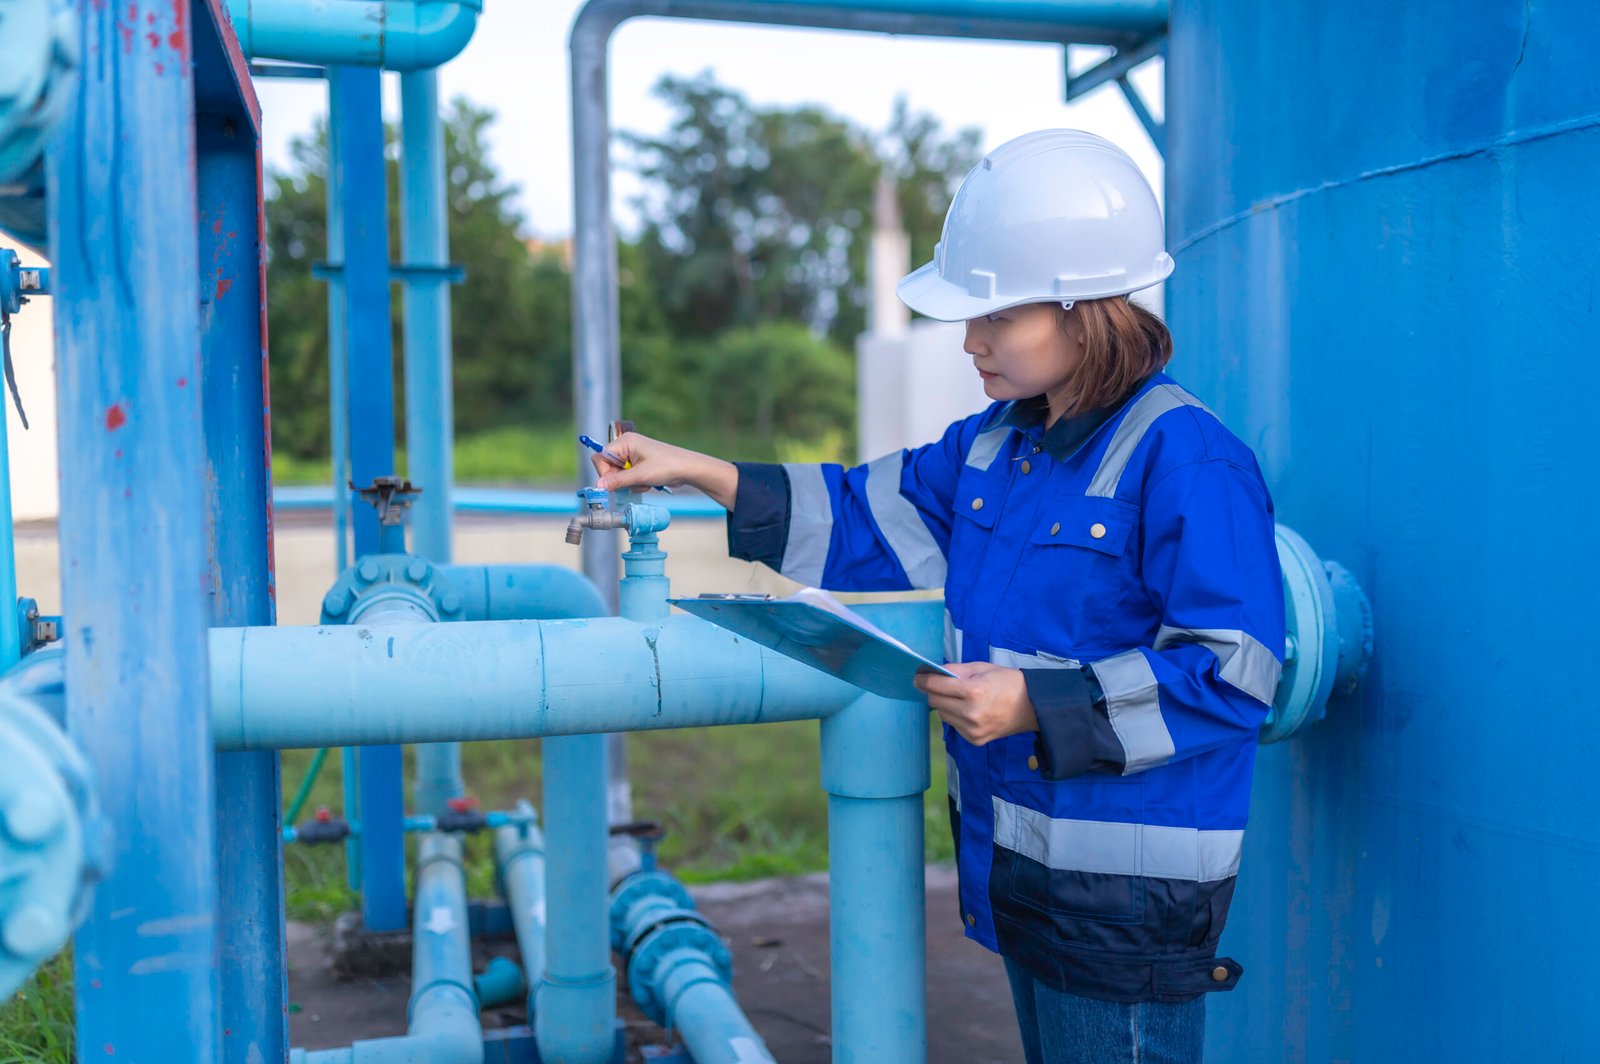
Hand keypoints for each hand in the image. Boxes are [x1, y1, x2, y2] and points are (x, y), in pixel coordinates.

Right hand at [592, 432, 738, 508]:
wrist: (688, 469)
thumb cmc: (667, 466)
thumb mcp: (640, 475)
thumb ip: (617, 481)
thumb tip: (598, 486)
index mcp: (625, 442)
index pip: (600, 457)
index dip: (604, 472)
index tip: (612, 484)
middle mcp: (627, 446)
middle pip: (608, 467)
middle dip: (620, 479)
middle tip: (634, 483)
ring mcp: (633, 455)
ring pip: (618, 475)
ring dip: (629, 483)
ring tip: (645, 482)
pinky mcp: (640, 464)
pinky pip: (628, 477)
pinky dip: (636, 483)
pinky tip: (648, 482)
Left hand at [914, 662, 1038, 745]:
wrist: (1032, 706)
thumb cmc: (1006, 682)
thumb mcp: (981, 668)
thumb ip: (955, 670)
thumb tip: (931, 672)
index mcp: (973, 692)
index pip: (936, 686)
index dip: (923, 680)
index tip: (917, 677)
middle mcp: (970, 713)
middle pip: (935, 702)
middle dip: (934, 692)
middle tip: (940, 685)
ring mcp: (972, 730)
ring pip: (942, 715)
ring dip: (946, 705)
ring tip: (961, 698)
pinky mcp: (975, 740)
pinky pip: (954, 726)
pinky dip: (956, 717)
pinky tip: (969, 711)